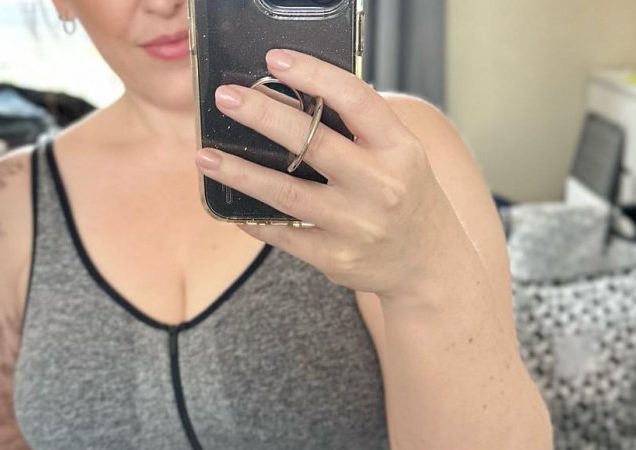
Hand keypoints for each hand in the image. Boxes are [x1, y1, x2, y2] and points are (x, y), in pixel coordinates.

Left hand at [195, 49, 473, 298]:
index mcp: (399, 149)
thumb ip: (358, 129)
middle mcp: (380, 186)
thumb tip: (290, 97)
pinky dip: (251, 216)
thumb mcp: (400, 154)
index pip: (355, 100)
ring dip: (240, 172)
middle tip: (226, 98)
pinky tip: (228, 202)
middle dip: (263, 115)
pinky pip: (282, 233)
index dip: (314, 75)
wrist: (430, 265)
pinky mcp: (334, 257)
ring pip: (286, 193)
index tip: (275, 60)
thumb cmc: (406, 196)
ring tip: (205, 155)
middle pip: (312, 143)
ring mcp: (356, 225)